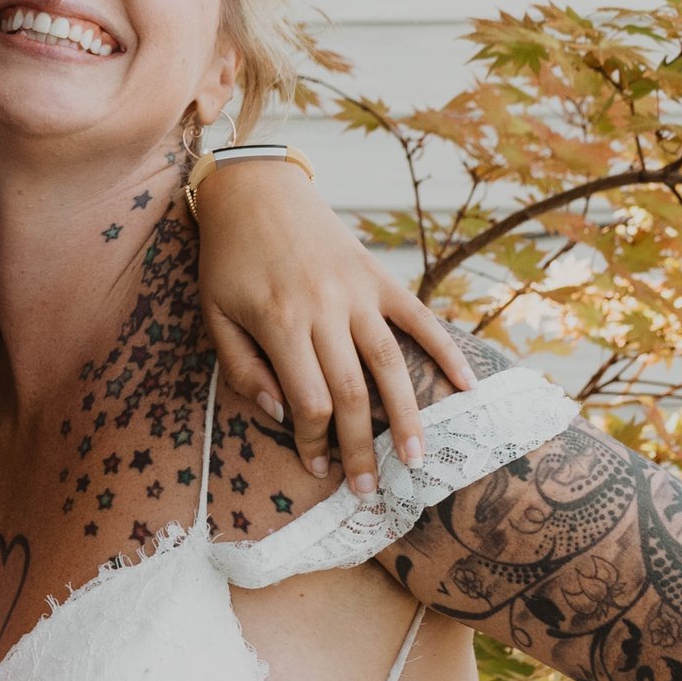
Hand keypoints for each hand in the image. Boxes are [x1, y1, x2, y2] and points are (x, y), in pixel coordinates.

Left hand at [190, 160, 471, 494]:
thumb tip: (282, 413)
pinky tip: (467, 387)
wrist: (255, 191)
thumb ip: (243, 369)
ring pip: (391, 364)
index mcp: (280, 321)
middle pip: (353, 393)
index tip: (316, 467)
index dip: (314, 441)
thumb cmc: (228, 260)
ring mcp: (359, 292)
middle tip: (370, 489)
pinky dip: (446, 352)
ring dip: (409, 416)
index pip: (309, 400)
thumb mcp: (214, 316)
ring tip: (419, 458)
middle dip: (362, 447)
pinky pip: (420, 319)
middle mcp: (326, 309)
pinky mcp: (380, 277)